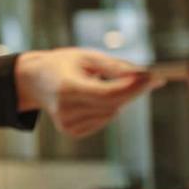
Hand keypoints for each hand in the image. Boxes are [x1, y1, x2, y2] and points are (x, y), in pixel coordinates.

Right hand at [14, 48, 160, 137]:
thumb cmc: (63, 64)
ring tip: (99, 83)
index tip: (153, 77)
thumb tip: (147, 76)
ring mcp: (67, 124)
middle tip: (148, 77)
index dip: (133, 88)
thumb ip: (116, 67)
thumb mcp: (87, 57)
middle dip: (134, 91)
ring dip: (118, 98)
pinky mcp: (71, 131)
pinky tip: (92, 97)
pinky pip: (104, 119)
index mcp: (67, 88)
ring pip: (112, 113)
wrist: (35, 80)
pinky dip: (107, 108)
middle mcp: (65, 110)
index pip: (108, 94)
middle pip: (113, 105)